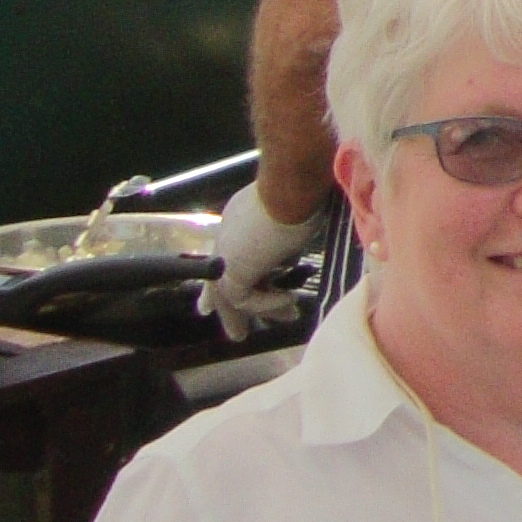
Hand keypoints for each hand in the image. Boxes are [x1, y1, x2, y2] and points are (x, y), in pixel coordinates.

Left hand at [200, 183, 323, 339]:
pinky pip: (246, 300)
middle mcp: (225, 238)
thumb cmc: (299, 194)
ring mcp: (224, 256)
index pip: (228, 258)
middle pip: (221, 283)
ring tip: (279, 323)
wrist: (290, 187)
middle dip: (228, 311)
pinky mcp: (231, 271)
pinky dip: (268, 304)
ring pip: (232, 296)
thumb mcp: (290, 222)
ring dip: (258, 312)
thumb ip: (283, 244)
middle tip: (237, 334)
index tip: (222, 302)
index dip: (227, 281)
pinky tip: (289, 301)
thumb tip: (289, 260)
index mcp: (236, 223)